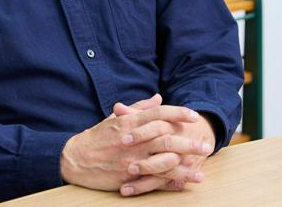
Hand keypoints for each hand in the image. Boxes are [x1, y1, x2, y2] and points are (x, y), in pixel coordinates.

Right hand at [60, 96, 210, 193]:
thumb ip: (138, 108)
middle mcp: (132, 139)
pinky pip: (153, 179)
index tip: (194, 116)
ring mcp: (130, 158)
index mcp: (129, 122)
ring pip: (163, 161)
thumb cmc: (96, 137)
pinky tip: (182, 183)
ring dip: (185, 166)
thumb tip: (157, 98)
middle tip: (206, 145)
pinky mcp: (127, 175)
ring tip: (201, 170)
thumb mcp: (115, 118)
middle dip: (188, 142)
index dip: (178, 113)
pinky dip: (169, 181)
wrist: (76, 158)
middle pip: (166, 138)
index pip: (158, 114)